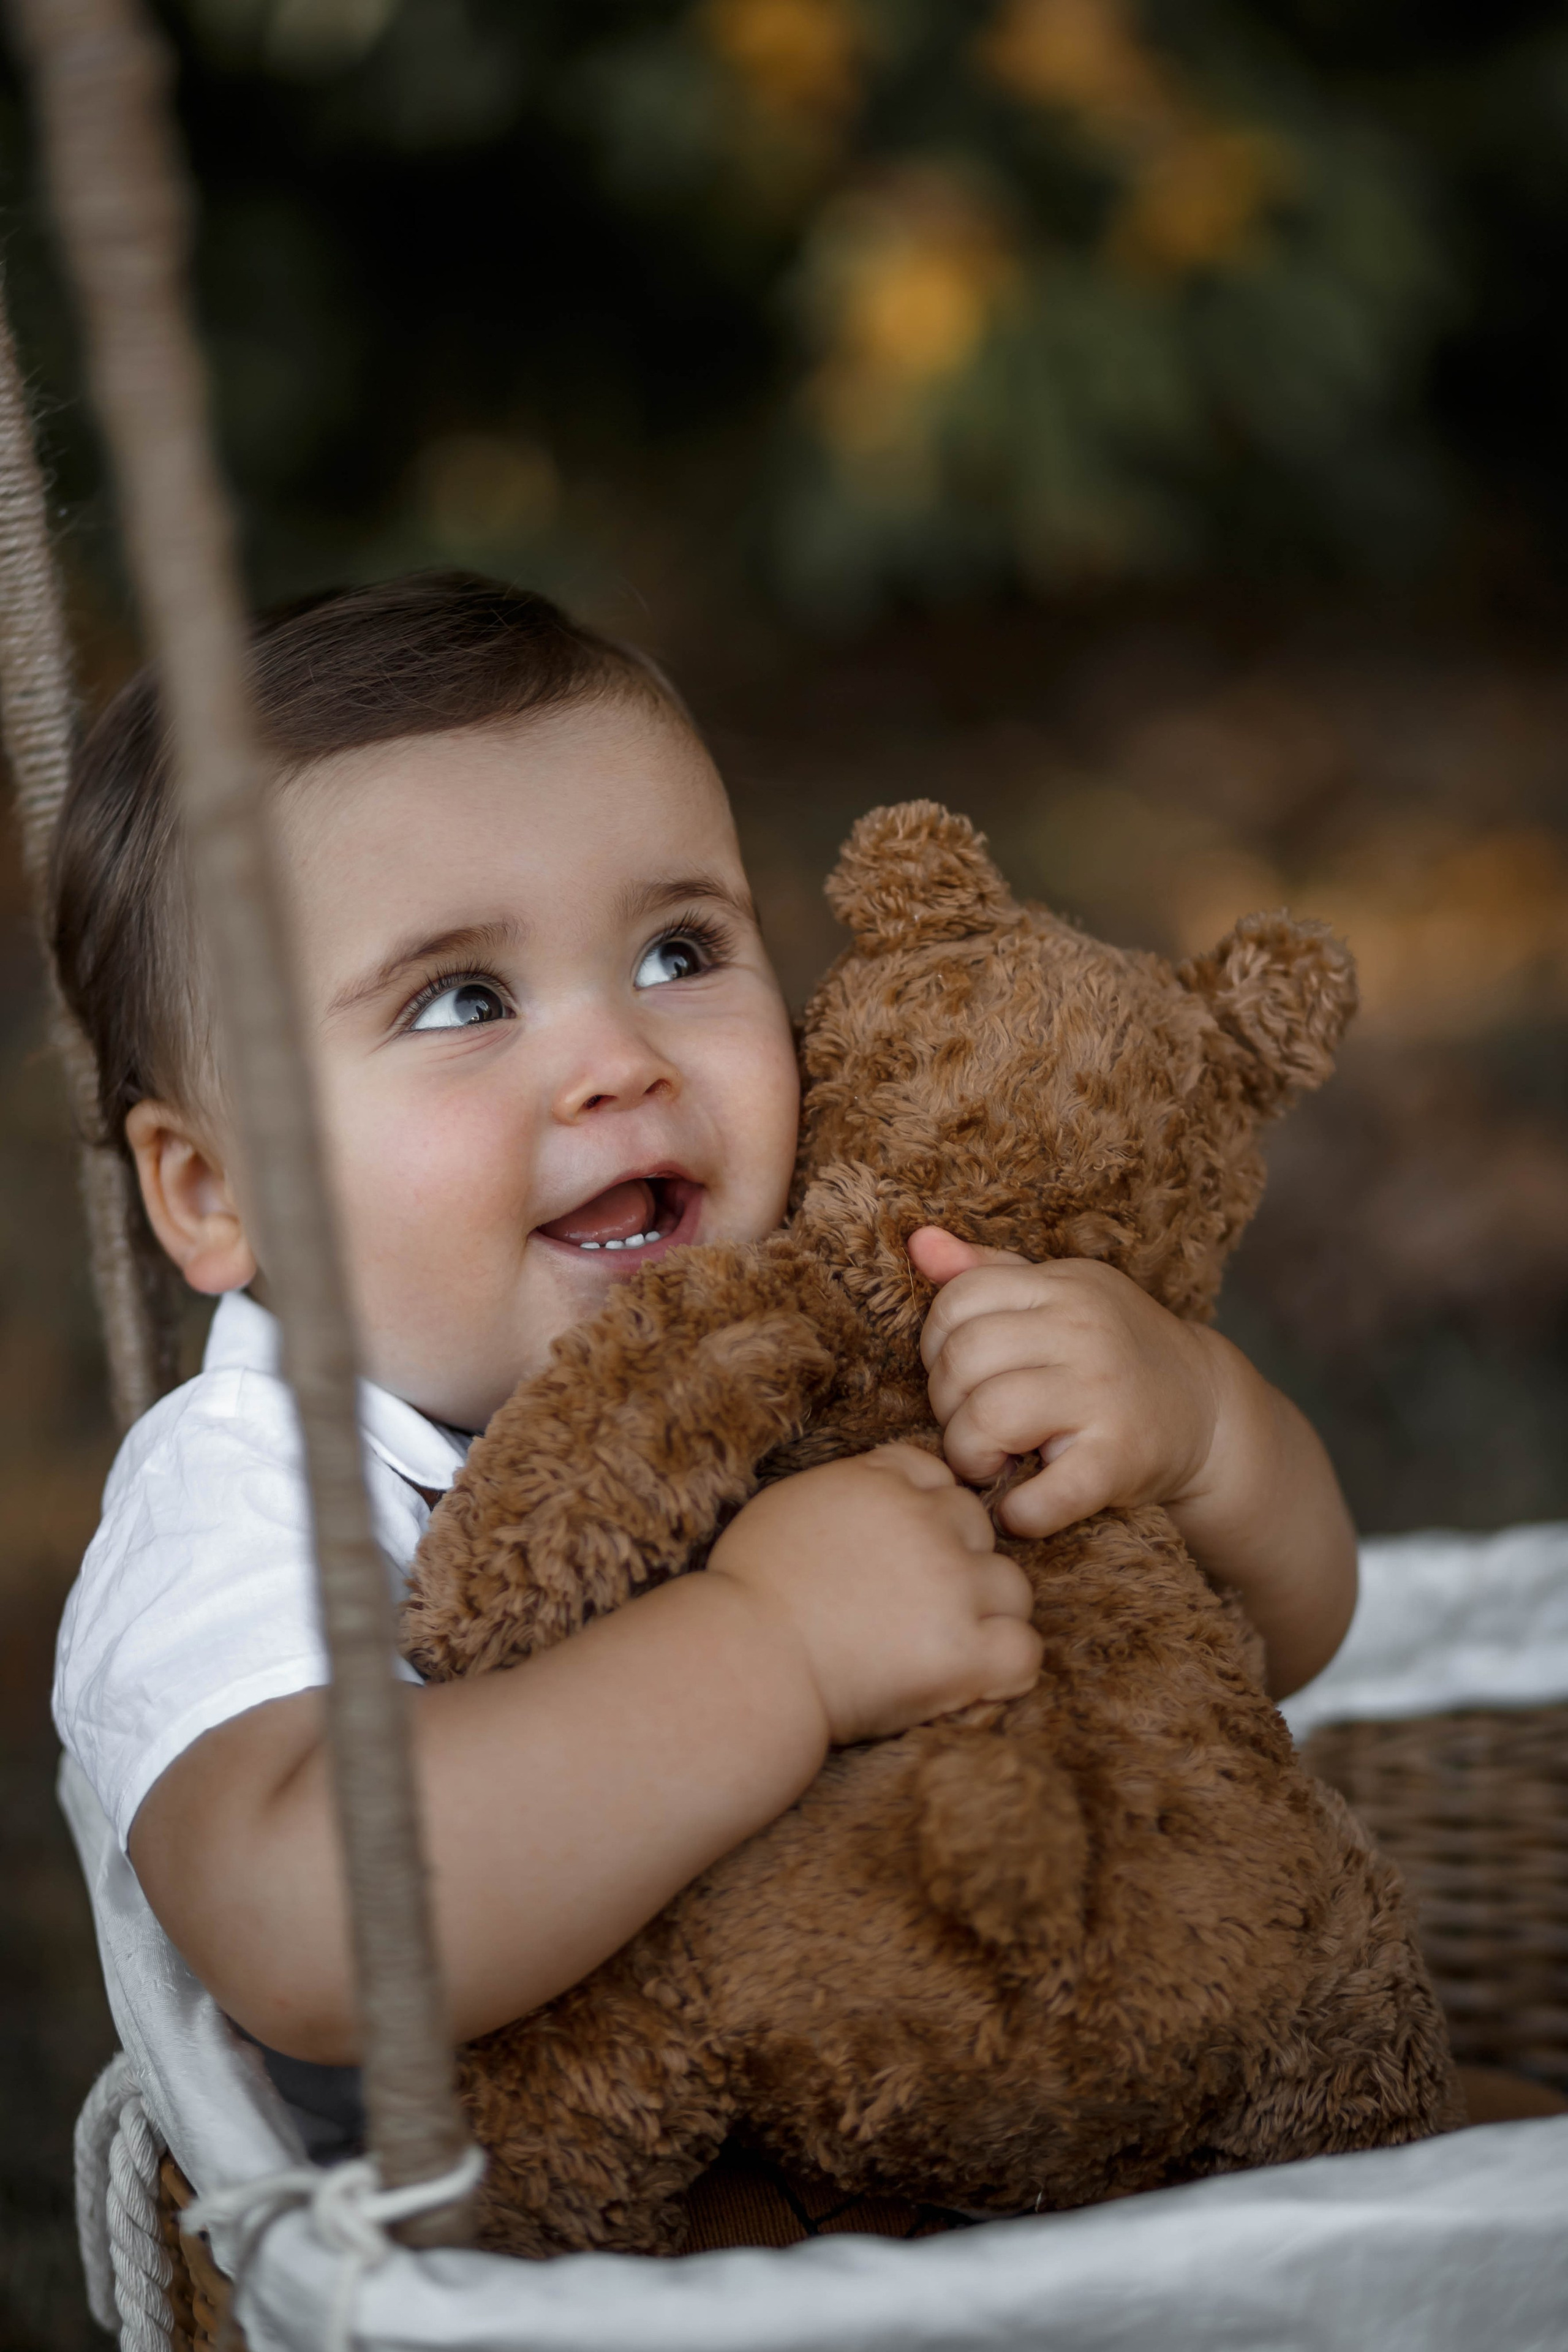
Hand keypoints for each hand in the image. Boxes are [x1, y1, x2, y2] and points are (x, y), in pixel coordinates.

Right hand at [707, 1443, 1041, 1745]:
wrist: (742, 1662)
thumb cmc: (746, 1592)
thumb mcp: (787, 1506)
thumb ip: (846, 1490)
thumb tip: (876, 1495)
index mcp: (879, 1480)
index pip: (936, 1477)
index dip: (924, 1517)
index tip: (897, 1556)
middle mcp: (925, 1522)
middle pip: (977, 1527)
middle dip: (954, 1563)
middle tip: (908, 1610)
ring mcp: (951, 1584)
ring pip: (1010, 1587)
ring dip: (984, 1614)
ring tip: (935, 1647)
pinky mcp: (964, 1651)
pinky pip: (1024, 1651)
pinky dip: (1005, 1667)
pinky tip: (971, 1680)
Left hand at [909, 1227, 1357, 1697]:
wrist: (1209, 1412)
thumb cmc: (1113, 1354)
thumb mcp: (1061, 1298)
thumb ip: (988, 1272)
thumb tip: (920, 1243)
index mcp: (1063, 1287)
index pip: (959, 1299)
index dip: (937, 1345)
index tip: (961, 1377)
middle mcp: (1085, 1332)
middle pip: (963, 1359)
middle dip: (947, 1404)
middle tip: (973, 1427)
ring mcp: (1103, 1394)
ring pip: (987, 1418)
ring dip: (970, 1456)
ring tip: (993, 1463)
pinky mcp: (1121, 1459)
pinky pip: (1046, 1493)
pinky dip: (1021, 1512)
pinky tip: (1021, 1510)